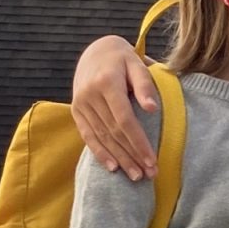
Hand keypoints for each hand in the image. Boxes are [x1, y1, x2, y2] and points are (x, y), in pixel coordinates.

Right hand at [72, 37, 159, 180]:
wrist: (96, 51)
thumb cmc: (123, 59)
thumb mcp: (136, 63)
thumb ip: (145, 85)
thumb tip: (152, 109)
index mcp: (107, 82)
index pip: (124, 119)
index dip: (138, 142)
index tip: (152, 160)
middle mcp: (90, 94)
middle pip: (113, 132)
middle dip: (132, 155)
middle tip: (147, 175)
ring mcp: (80, 103)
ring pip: (101, 137)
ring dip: (119, 159)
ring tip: (135, 176)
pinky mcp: (76, 110)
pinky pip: (87, 135)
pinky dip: (99, 153)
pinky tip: (112, 167)